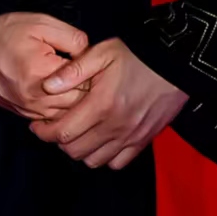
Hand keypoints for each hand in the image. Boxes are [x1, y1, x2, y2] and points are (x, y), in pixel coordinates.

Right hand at [0, 12, 88, 120]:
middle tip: (94, 75)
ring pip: (66, 116)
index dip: (97, 73)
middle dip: (91, 91)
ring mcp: (27, 109)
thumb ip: (73, 38)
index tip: (99, 63)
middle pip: (79, 104)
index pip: (86, 83)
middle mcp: (34, 98)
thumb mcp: (43, 23)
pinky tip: (65, 93)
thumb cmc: (4, 34)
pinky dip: (62, 110)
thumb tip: (91, 53)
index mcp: (42, 73)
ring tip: (80, 83)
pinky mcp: (21, 113)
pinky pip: (50, 119)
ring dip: (77, 103)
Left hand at [29, 38, 187, 169]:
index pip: (60, 133)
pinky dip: (106, 157)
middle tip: (59, 126)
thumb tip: (46, 87)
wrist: (178, 61)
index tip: (39, 125)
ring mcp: (130, 136)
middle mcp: (114, 126)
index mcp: (100, 105)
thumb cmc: (139, 55)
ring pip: (93, 160)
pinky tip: (104, 141)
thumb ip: (74, 70)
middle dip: (60, 141)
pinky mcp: (144, 139)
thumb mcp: (104, 52)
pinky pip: (118, 162)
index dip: (43, 132)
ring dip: (82, 150)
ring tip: (81, 134)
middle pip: (74, 150)